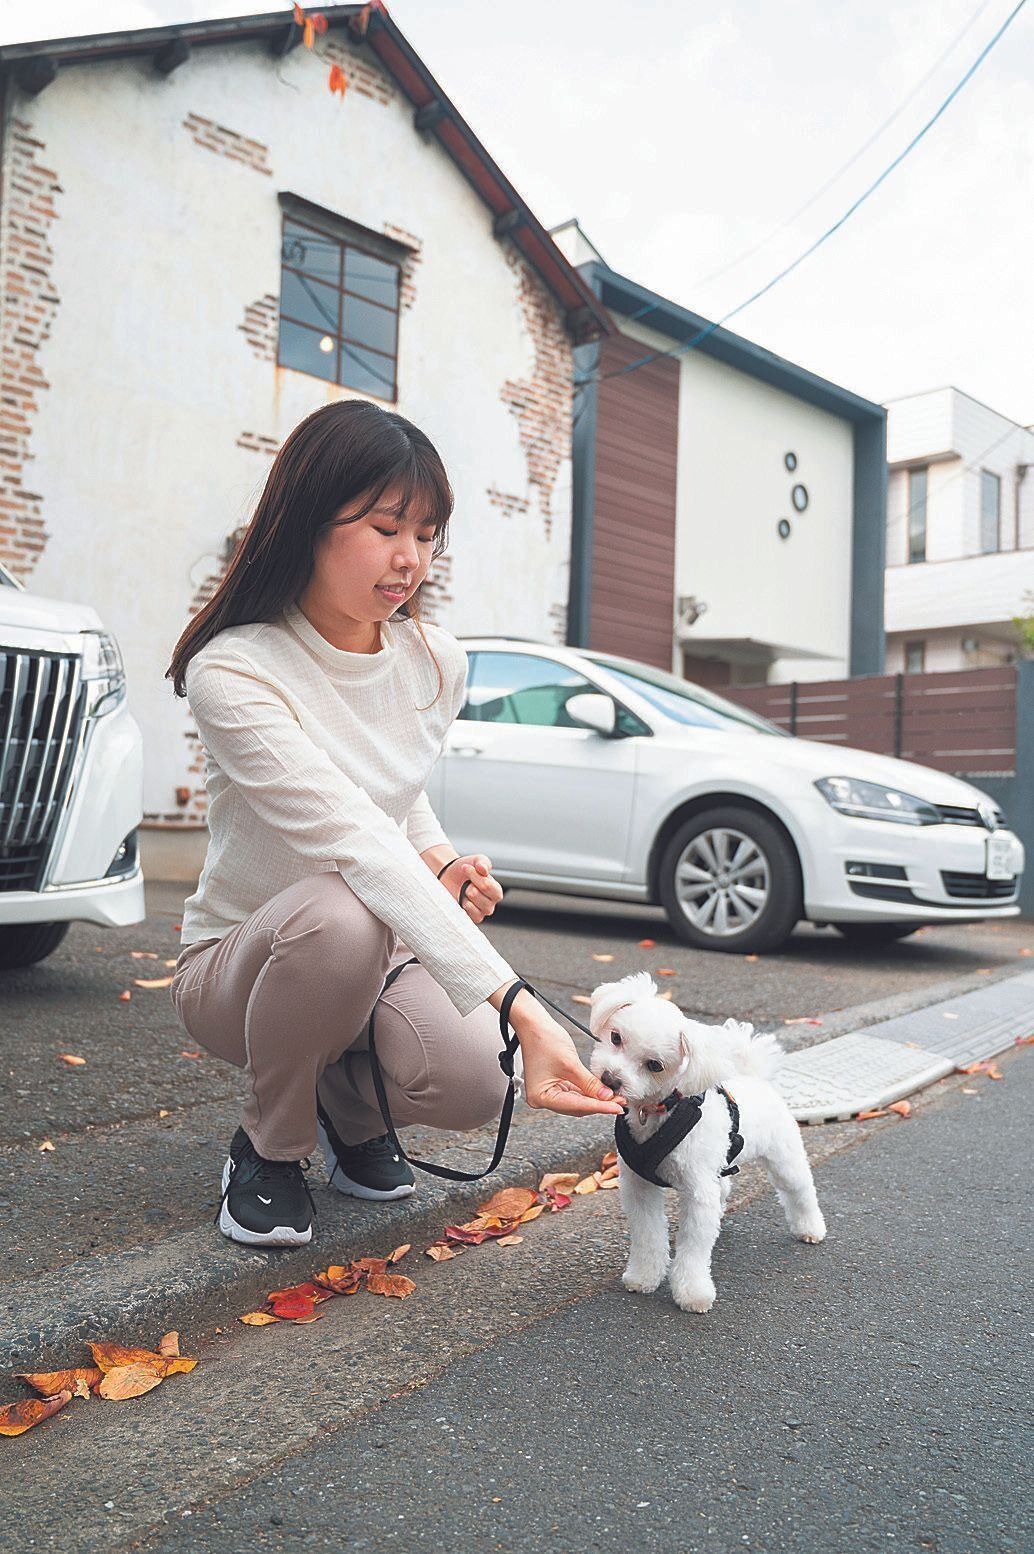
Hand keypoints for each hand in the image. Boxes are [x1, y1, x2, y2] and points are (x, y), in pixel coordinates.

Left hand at [441, 853, 502, 923]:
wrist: (450, 876)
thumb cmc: (466, 869)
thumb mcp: (476, 860)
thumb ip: (482, 862)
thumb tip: (483, 869)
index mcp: (496, 890)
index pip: (487, 886)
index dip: (474, 876)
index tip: (465, 867)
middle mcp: (492, 903)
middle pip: (476, 895)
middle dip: (467, 886)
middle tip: (466, 882)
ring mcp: (482, 912)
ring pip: (472, 905)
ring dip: (465, 895)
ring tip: (465, 891)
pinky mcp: (472, 918)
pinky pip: (470, 915)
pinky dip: (464, 906)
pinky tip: (463, 899)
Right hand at [489, 989, 625, 1117]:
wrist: (533, 1024)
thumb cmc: (543, 1040)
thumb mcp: (571, 1063)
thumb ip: (590, 1084)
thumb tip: (606, 1097)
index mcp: (541, 1097)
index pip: (576, 1106)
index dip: (599, 1107)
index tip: (616, 1107)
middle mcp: (542, 1098)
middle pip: (577, 1107)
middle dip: (598, 1104)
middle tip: (619, 1102)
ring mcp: (548, 1092)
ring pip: (577, 1101)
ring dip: (595, 1100)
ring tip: (614, 1097)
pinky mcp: (554, 1085)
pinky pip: (575, 1093)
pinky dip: (588, 1092)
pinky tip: (602, 1092)